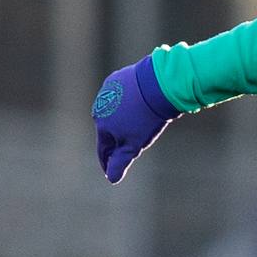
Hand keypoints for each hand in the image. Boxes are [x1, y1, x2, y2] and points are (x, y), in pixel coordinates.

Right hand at [92, 58, 176, 182]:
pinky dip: (126, 103)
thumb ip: (120, 162)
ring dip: (120, 119)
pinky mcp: (118, 78)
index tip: (110, 170)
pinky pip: (120, 95)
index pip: (103, 149)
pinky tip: (136, 105)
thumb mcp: (133, 145)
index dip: (107, 162)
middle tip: (125, 149)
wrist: (158, 85)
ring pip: (113, 111)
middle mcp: (99, 107)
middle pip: (107, 129)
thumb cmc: (146, 118)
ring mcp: (107, 91)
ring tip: (133, 125)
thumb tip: (111, 178)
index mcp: (101, 125)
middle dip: (115, 140)